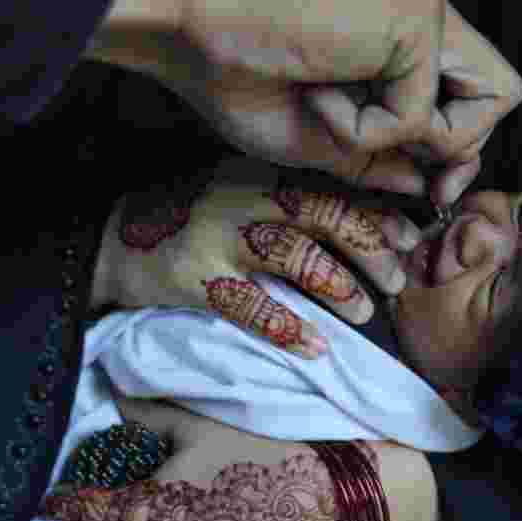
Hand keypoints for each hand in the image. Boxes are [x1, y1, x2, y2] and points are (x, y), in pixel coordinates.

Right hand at [85, 0, 521, 203]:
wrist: (186, 29)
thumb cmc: (235, 74)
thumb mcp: (324, 135)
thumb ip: (383, 156)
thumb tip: (431, 184)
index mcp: (401, 37)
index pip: (473, 94)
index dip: (460, 146)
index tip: (434, 189)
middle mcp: (422, 18)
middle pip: (499, 94)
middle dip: (463, 152)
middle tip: (429, 186)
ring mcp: (423, 12)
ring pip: (487, 102)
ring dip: (412, 139)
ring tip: (346, 116)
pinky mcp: (414, 18)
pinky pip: (418, 113)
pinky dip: (363, 128)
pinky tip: (318, 92)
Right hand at [92, 156, 420, 358]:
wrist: (110, 238)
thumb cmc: (188, 216)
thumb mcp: (236, 189)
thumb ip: (287, 199)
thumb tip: (360, 223)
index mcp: (258, 172)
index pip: (331, 187)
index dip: (377, 213)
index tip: (411, 239)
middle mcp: (242, 195)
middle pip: (322, 215)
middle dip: (369, 249)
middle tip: (397, 282)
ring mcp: (217, 235)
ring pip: (294, 256)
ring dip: (337, 287)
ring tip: (363, 314)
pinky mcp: (194, 277)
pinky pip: (250, 305)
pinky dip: (287, 327)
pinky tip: (315, 347)